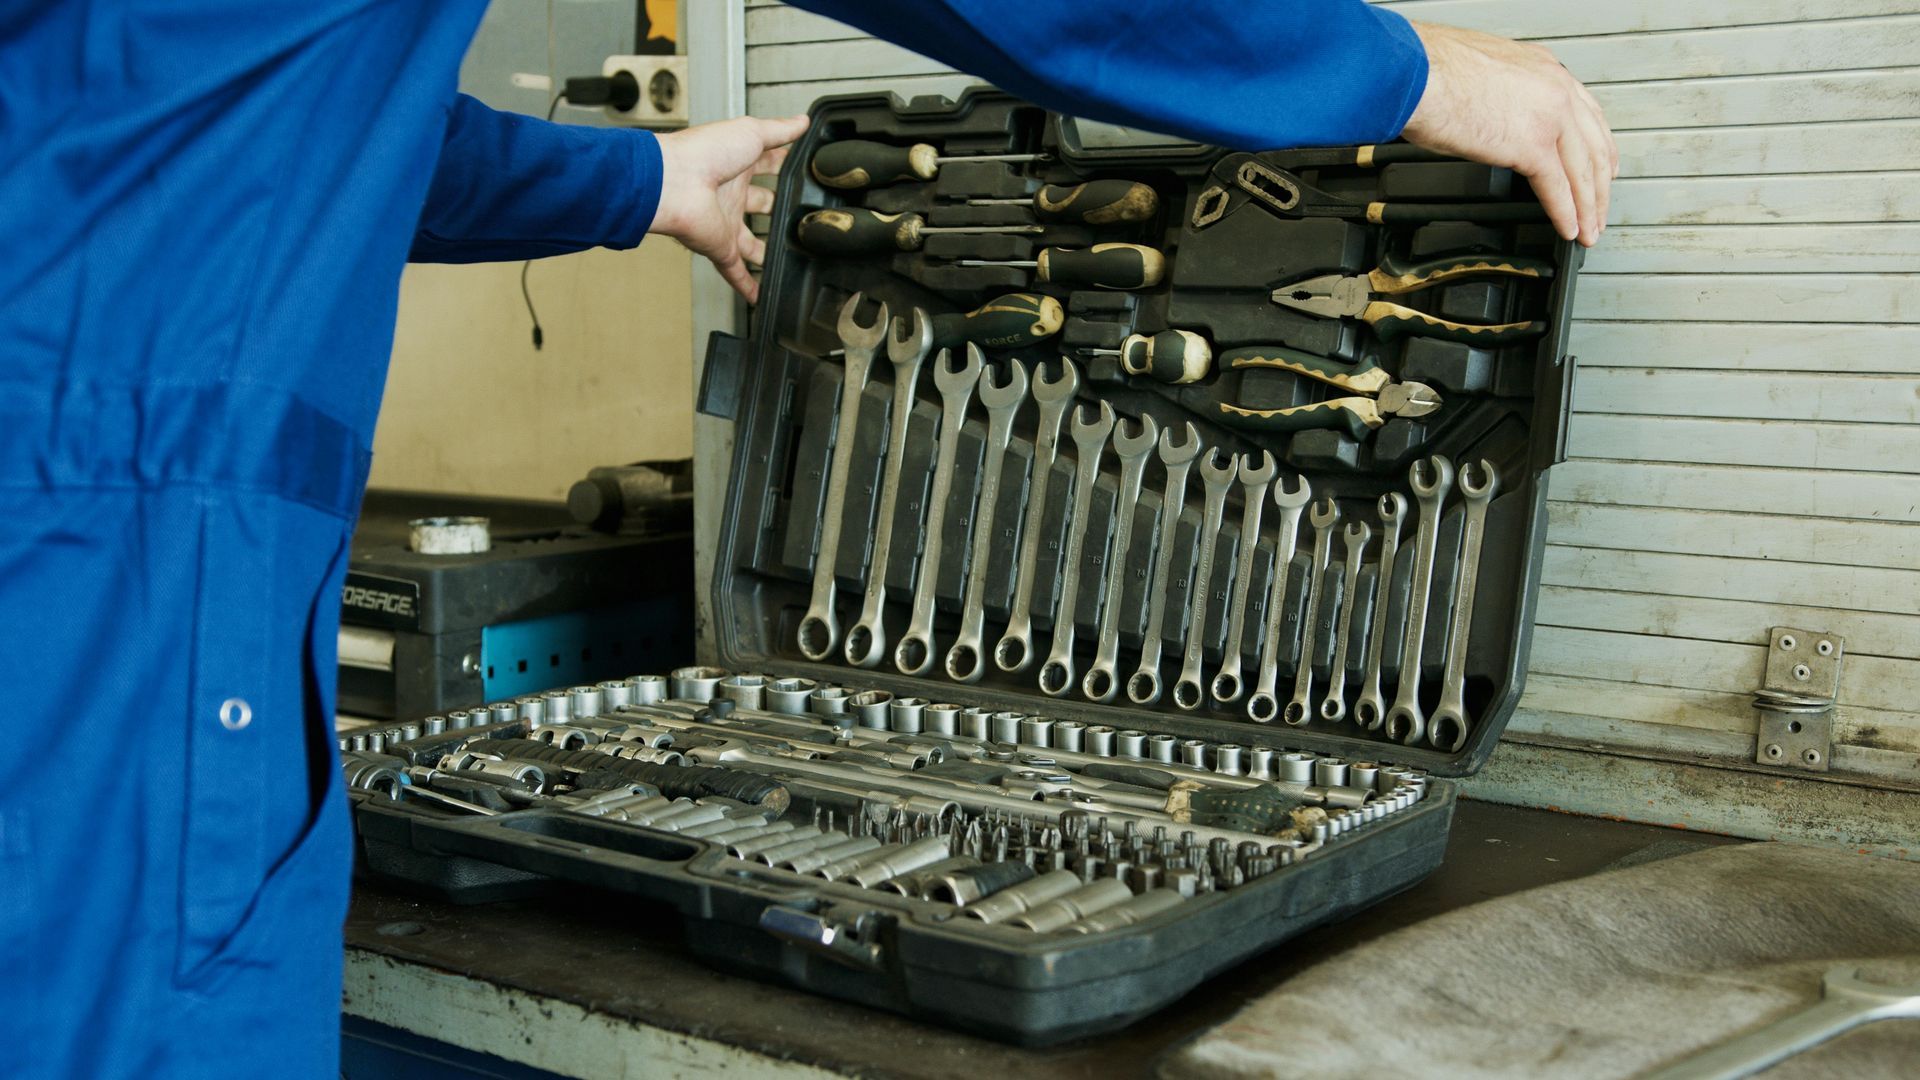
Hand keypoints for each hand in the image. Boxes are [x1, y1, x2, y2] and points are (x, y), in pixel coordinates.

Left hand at [653, 114, 810, 301]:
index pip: (766, 166)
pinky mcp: (720, 247)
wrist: (674, 182)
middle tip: (801, 218)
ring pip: (750, 242)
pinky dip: (748, 285)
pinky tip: (760, 296)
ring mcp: (725, 222)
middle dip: (779, 210)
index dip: (785, 168)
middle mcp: (730, 194)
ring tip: (789, 258)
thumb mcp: (751, 132)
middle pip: (760, 204)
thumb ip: (779, 130)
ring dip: (766, 252)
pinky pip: (735, 271)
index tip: (804, 173)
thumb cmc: (703, 152)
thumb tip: (802, 121)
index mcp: (736, 164)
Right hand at [1401, 22, 1616, 246]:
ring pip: (1582, 170)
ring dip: (1588, 206)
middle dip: (1600, 185)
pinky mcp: (1532, 145)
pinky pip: (1557, 187)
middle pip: (1593, 145)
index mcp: (1544, 68)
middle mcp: (1555, 88)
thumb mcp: (1484, 74)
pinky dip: (1566, 213)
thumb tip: (1494, 120)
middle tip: (1600, 209)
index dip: (1598, 146)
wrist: (1417, 75)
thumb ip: (1503, 97)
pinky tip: (1569, 229)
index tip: (1603, 167)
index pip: (1586, 112)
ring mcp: (1549, 117)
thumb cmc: (1432, 71)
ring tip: (1589, 230)